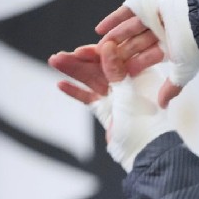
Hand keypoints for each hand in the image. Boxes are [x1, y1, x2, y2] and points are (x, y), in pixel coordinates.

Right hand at [50, 41, 169, 171]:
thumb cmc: (144, 124)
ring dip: (73, 72)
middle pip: (99, 68)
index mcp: (140, 77)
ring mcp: (116, 96)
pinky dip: (76, 91)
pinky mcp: (107, 109)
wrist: (144, 152)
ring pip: (91, 80)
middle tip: (57, 56)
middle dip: (78, 62)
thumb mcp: (128, 95)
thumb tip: (107, 45)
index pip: (115, 59)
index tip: (79, 52)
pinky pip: (89, 97)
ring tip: (54, 61)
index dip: (96, 54)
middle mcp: (128, 84)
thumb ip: (116, 72)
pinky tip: (61, 84)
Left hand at [96, 0, 198, 107]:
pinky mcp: (142, 2)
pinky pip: (123, 13)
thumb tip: (163, 105)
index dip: (135, 66)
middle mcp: (159, 30)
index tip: (122, 76)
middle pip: (135, 44)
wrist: (198, 19)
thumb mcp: (182, 70)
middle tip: (105, 64)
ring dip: (114, 39)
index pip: (148, 57)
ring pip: (128, 29)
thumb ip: (171, 87)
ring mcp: (150, 16)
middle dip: (120, 54)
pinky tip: (99, 31)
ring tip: (99, 50)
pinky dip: (112, 20)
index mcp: (169, 45)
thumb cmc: (194, 45)